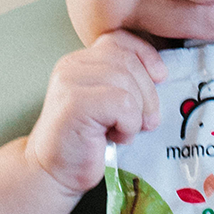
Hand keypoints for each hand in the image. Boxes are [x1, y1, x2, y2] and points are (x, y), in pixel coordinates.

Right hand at [25, 32, 169, 197]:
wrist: (53, 173)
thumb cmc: (86, 141)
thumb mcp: (108, 103)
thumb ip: (123, 82)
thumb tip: (161, 74)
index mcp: (81, 60)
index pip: (120, 40)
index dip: (146, 55)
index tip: (161, 77)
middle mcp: (72, 65)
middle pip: (128, 61)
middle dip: (148, 93)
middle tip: (148, 121)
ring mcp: (70, 82)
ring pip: (126, 81)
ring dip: (137, 112)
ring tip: (125, 131)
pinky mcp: (74, 103)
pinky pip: (122, 103)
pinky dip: (128, 124)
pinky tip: (116, 137)